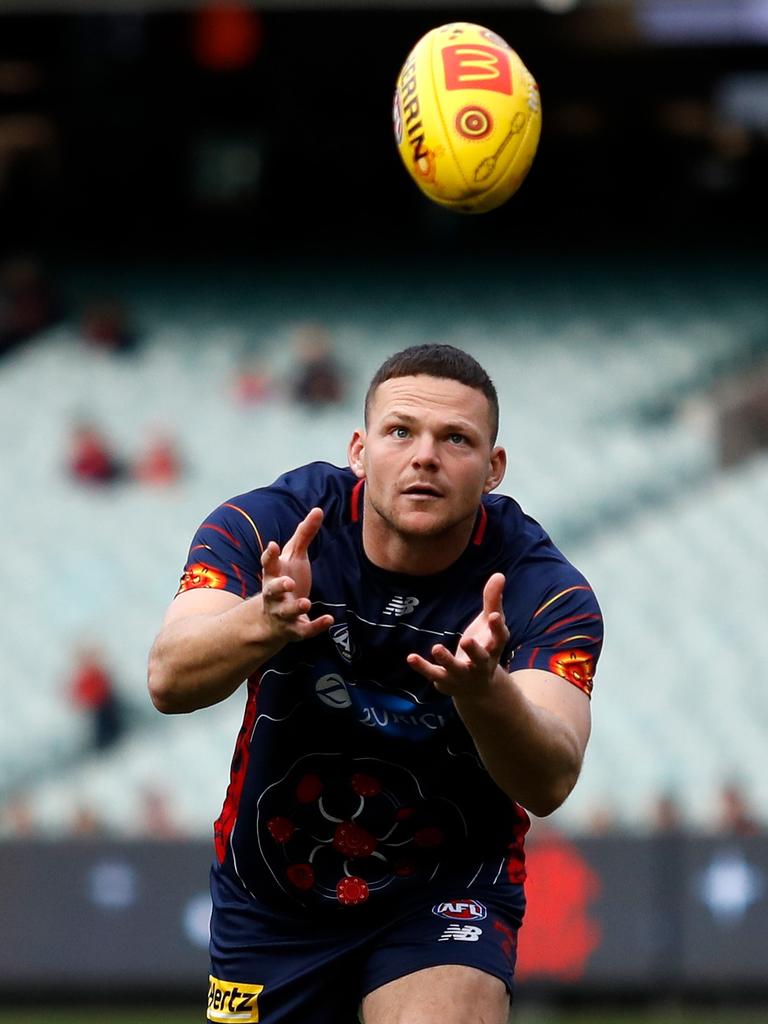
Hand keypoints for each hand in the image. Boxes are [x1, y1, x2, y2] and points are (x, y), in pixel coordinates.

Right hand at [259, 507, 333, 643]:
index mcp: (273, 575)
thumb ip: (304, 534)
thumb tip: (318, 509)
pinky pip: (304, 630)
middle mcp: (274, 595)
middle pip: (271, 591)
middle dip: (278, 587)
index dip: (269, 556)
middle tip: (288, 582)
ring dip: (295, 607)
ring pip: (286, 612)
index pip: (268, 564)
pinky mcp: (294, 630)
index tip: (272, 545)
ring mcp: (283, 613)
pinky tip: (329, 619)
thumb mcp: (294, 557)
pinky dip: (316, 626)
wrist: (272, 620)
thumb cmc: (285, 579)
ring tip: (306, 602)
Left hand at [406, 573, 508, 699]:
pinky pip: (434, 673)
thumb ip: (493, 600)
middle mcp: (480, 664)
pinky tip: (411, 657)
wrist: (478, 689)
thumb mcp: (489, 626)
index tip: (494, 616)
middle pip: (480, 658)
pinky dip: (422, 667)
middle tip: (466, 641)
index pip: (499, 638)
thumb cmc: (485, 647)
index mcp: (493, 648)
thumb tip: (499, 574)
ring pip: (455, 668)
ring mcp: (462, 674)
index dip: (496, 627)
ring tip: (436, 648)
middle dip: (474, 651)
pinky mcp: (445, 680)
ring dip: (446, 660)